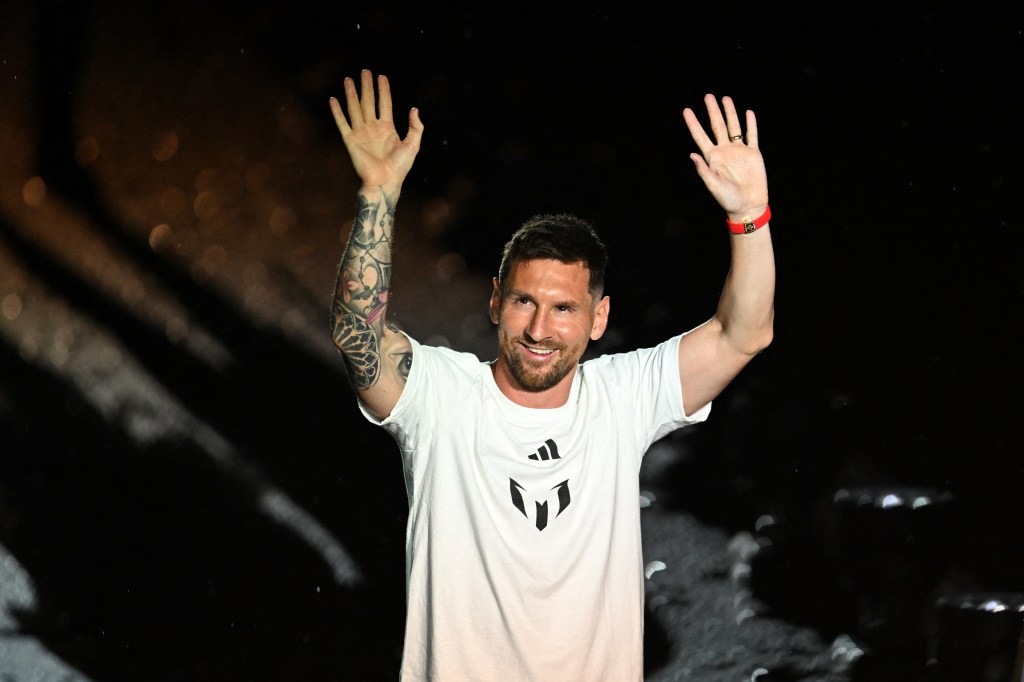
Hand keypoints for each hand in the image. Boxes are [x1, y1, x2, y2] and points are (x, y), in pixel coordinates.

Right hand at [329, 70, 423, 192]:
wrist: (385, 182)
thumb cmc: (400, 167)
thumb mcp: (413, 145)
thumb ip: (416, 127)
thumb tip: (414, 109)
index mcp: (388, 129)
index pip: (385, 104)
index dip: (384, 90)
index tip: (382, 76)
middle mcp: (373, 128)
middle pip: (369, 102)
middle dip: (367, 87)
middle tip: (365, 71)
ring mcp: (361, 133)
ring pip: (355, 108)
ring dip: (351, 94)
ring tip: (348, 79)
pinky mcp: (351, 141)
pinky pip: (342, 123)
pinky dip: (337, 112)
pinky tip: (334, 100)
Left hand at [683, 95, 767, 221]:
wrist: (748, 205)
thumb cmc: (728, 199)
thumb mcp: (713, 185)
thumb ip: (703, 170)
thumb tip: (692, 154)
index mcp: (712, 158)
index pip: (700, 136)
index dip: (693, 123)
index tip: (686, 110)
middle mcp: (725, 151)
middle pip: (717, 126)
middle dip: (712, 111)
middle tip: (708, 96)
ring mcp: (739, 151)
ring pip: (734, 126)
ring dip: (730, 112)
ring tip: (725, 98)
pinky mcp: (753, 154)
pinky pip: (751, 135)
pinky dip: (750, 124)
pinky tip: (748, 112)